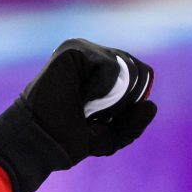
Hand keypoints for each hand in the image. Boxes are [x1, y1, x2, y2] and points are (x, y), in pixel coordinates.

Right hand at [0, 38, 156, 191]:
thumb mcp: (107, 137)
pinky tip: (82, 97)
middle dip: (126, 101)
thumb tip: (152, 106)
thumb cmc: (65, 141)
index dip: (136, 99)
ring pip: (127, 67)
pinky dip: (103, 90)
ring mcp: (82, 50)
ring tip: (87, 106)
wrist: (38, 141)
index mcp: (100, 73)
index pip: (140, 75)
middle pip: (138, 70)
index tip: (111, 119)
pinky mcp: (74, 49)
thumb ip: (131, 125)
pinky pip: (111, 66)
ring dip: (113, 98)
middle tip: (97, 114)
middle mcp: (92, 56)